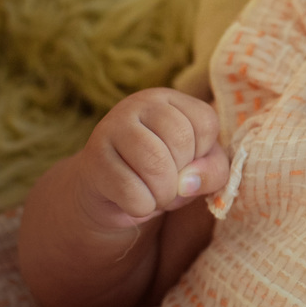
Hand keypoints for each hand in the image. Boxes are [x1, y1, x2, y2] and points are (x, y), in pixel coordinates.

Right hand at [76, 88, 229, 229]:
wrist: (108, 195)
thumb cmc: (162, 174)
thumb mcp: (199, 168)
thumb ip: (212, 170)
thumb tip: (189, 181)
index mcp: (168, 100)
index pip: (206, 122)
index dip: (204, 153)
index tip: (187, 161)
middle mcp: (137, 104)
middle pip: (181, 141)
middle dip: (183, 177)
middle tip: (170, 185)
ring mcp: (110, 128)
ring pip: (155, 163)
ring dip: (164, 193)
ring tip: (156, 196)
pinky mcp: (92, 159)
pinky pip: (130, 190)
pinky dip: (142, 206)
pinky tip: (134, 201)